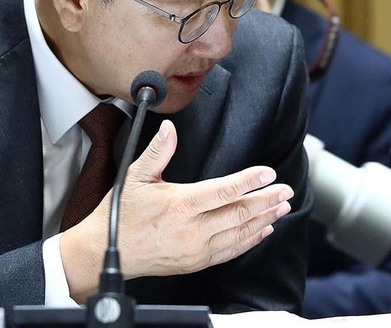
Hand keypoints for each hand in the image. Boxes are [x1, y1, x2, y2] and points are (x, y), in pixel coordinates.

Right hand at [60, 120, 292, 301]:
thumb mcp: (136, 177)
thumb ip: (158, 151)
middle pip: (239, 213)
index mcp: (180, 204)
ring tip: (282, 207)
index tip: (268, 173)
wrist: (104, 253)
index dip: (249, 181)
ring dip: (264, 219)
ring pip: (240, 233)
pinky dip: (250, 239)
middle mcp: (192, 229)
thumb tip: (170, 129)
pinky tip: (263, 229)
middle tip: (286, 190)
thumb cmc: (121, 214)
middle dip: (267, 200)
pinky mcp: (196, 262)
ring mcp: (196, 248)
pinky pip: (231, 251)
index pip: (224, 190)